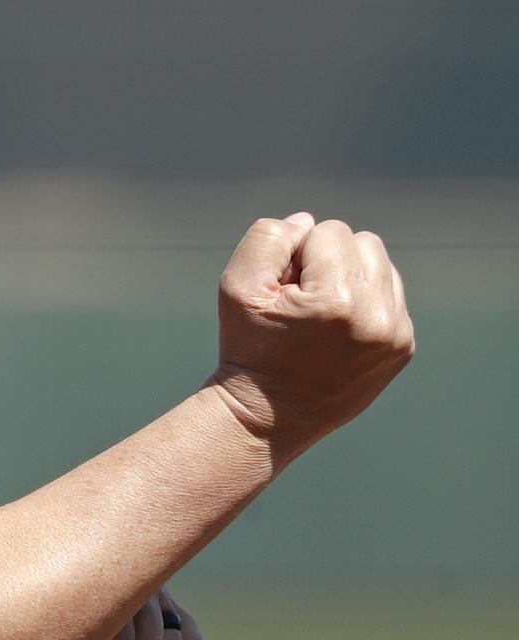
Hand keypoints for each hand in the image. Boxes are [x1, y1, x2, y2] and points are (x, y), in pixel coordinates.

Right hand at [211, 213, 415, 457]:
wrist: (267, 416)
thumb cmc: (248, 347)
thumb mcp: (236, 287)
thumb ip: (269, 238)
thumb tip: (308, 223)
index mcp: (337, 300)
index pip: (327, 230)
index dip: (295, 255)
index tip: (281, 294)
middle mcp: (377, 317)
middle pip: (363, 242)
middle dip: (328, 261)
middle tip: (301, 302)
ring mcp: (396, 335)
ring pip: (381, 265)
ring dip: (349, 277)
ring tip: (319, 315)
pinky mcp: (404, 347)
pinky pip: (390, 295)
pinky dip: (364, 303)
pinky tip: (337, 331)